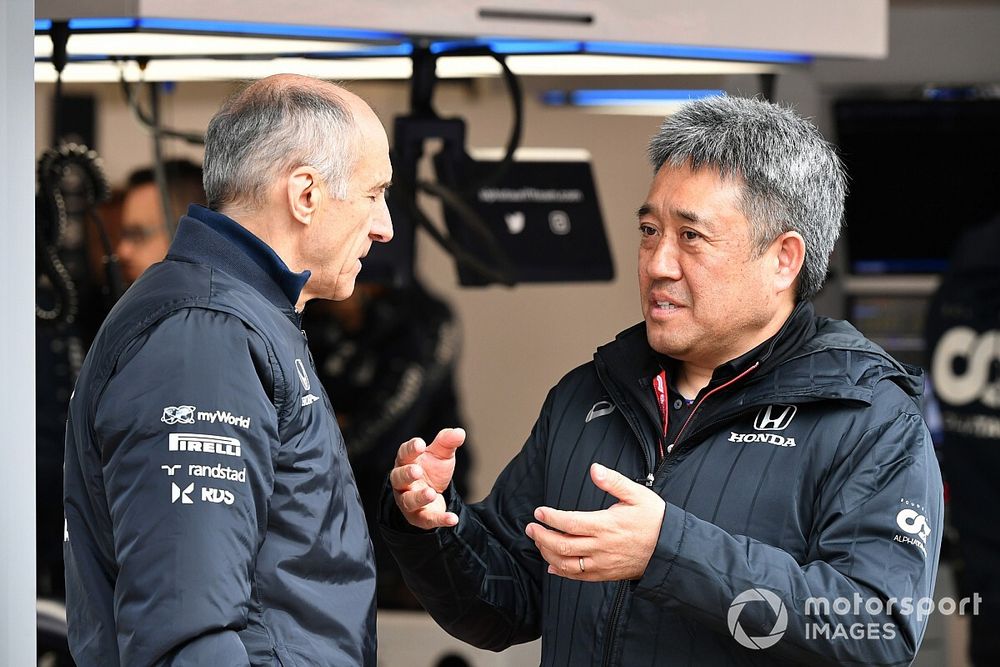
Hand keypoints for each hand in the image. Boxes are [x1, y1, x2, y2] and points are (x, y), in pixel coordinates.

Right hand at [389, 427, 465, 529]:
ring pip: (408, 501)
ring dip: (419, 497)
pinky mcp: (419, 517)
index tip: (420, 444)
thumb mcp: (441, 454)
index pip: (404, 454)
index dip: (410, 449)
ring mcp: (408, 501)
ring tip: (431, 493)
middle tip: (417, 471)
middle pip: (399, 477)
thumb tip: (460, 432)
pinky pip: (427, 519)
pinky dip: (439, 519)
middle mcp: (402, 483)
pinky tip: (453, 518)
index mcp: (406, 462)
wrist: (434, 493)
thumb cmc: (432, 469)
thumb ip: (447, 442)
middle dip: (407, 474)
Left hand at [525, 463, 665, 580]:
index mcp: (606, 525)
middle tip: (531, 528)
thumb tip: (595, 469)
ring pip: (566, 564)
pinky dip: (562, 572)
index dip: (550, 518)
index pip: (569, 523)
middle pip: (562, 546)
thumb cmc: (655, 519)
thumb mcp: (637, 494)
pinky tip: (553, 565)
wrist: (671, 549)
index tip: (539, 512)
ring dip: (548, 554)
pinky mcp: (606, 574)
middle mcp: (601, 547)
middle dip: (541, 537)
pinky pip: (579, 577)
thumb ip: (613, 481)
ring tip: (539, 542)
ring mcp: (603, 563)